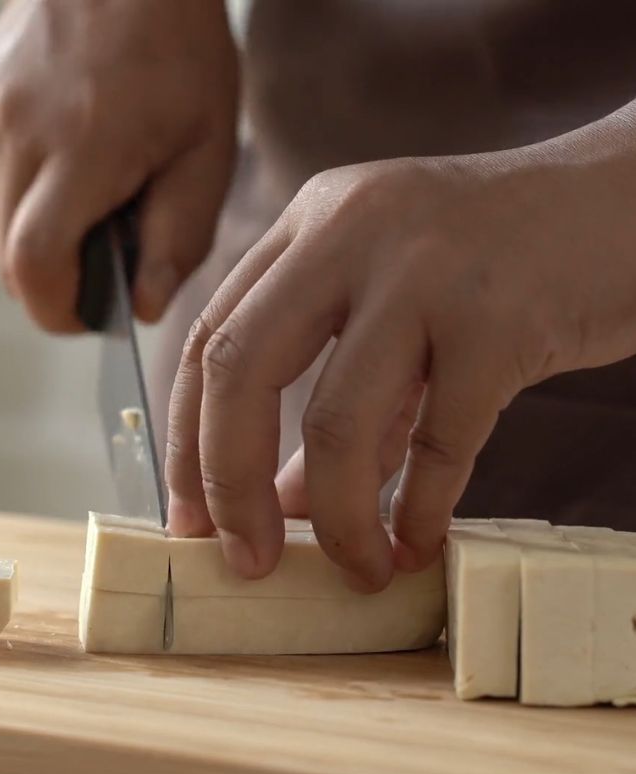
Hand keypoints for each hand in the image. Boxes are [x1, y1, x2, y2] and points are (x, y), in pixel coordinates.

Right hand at [0, 0, 238, 330]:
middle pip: (11, 261)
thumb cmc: (177, 53)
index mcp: (81, 144)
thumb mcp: (208, 147)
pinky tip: (54, 157)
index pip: (33, 267)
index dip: (59, 310)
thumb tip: (144, 309)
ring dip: (35, 236)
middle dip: (57, 276)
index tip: (90, 315)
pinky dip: (15, 198)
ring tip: (83, 189)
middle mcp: (10, 129)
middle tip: (105, 244)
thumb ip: (179, 237)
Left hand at [165, 104, 635, 589]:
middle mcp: (350, 233)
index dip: (185, 438)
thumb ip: (340, 396)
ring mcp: (424, 271)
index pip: (208, 338)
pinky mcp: (501, 318)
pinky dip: (420, 509)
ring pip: (336, 422)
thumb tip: (280, 501)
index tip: (188, 517)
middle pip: (238, 372)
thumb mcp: (397, 308)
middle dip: (226, 483)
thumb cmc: (505, 260)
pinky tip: (417, 545)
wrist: (631, 200)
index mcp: (311, 224)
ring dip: (334, 519)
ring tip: (354, 570)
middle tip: (242, 559)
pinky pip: (440, 442)